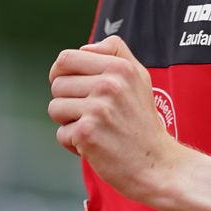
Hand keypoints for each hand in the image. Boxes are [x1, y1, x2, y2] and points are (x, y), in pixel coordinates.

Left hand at [47, 35, 177, 203]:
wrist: (155, 163)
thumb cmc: (143, 122)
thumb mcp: (139, 78)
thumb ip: (115, 54)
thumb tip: (85, 47)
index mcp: (119, 67)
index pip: (66, 59)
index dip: (60, 73)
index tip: (70, 87)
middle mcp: (109, 84)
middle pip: (57, 84)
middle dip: (67, 101)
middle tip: (90, 114)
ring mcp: (97, 108)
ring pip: (55, 108)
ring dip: (68, 122)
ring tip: (94, 128)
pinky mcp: (87, 133)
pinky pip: (62, 133)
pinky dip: (74, 144)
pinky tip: (94, 146)